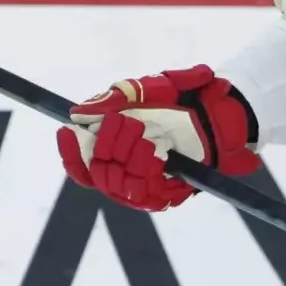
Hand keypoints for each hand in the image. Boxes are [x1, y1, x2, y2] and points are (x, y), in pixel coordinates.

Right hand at [56, 65, 258, 210]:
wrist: (217, 111)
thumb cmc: (180, 98)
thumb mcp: (147, 89)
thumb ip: (115, 97)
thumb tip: (78, 112)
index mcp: (114, 147)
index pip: (79, 164)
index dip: (69, 151)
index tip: (68, 131)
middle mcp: (124, 170)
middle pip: (95, 173)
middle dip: (107, 145)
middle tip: (130, 124)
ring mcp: (144, 185)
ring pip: (115, 183)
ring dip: (127, 157)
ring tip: (148, 138)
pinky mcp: (164, 196)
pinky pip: (142, 194)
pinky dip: (144, 172)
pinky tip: (157, 155)